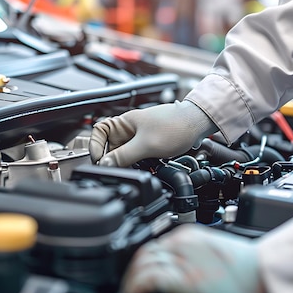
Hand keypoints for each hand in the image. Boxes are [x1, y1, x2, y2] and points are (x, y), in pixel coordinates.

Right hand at [89, 100, 217, 166]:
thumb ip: (124, 156)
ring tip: (133, 168)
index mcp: (124, 123)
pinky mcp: (149, 144)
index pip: (98, 132)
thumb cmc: (176, 126)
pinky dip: (137, 163)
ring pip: (124, 153)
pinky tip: (144, 167)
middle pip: (110, 146)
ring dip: (126, 162)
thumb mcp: (146, 145)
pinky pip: (136, 156)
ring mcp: (139, 137)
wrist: (198, 125)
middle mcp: (129, 129)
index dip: (95, 146)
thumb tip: (106, 164)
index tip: (99, 161)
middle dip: (113, 159)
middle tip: (118, 169)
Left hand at [122, 224, 271, 292]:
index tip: (140, 273)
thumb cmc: (249, 266)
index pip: (154, 244)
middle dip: (133, 270)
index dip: (142, 261)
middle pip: (144, 253)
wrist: (265, 272)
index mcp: (190, 235)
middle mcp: (183, 244)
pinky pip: (150, 279)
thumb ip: (195, 254)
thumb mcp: (215, 251)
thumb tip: (184, 269)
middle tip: (130, 286)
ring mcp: (183, 261)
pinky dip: (137, 287)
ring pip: (142, 264)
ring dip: (131, 280)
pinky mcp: (185, 280)